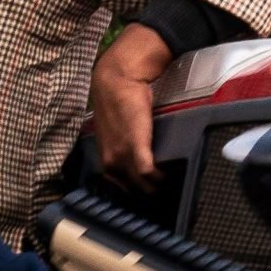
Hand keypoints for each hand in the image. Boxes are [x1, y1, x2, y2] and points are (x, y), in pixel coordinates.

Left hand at [91, 23, 171, 191]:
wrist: (116, 80)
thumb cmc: (117, 100)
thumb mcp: (114, 129)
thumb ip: (121, 142)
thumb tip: (133, 149)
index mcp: (104, 155)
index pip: (117, 184)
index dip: (133, 187)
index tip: (145, 186)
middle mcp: (110, 159)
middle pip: (130, 188)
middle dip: (145, 189)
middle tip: (160, 187)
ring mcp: (121, 154)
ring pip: (139, 183)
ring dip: (154, 185)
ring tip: (165, 181)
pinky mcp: (136, 146)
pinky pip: (146, 171)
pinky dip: (157, 176)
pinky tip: (164, 175)